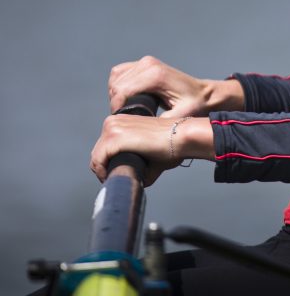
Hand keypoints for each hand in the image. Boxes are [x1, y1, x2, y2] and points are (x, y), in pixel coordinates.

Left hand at [90, 113, 213, 185]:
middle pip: (98, 150)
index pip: (104, 144)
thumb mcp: (149, 150)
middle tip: (115, 178)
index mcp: (122, 120)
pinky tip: (110, 177)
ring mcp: (113, 128)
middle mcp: (114, 121)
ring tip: (114, 179)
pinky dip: (101, 171)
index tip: (115, 172)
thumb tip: (135, 180)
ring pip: (97, 155)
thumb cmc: (172, 144)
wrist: (182, 137)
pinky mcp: (114, 139)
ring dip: (103, 170)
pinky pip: (98, 159)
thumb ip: (137, 160)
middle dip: (104, 166)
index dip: (107, 161)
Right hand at [108, 55, 242, 118]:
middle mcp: (149, 64)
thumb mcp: (179, 117)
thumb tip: (139, 129)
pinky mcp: (144, 62)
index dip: (117, 107)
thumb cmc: (194, 106)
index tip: (122, 120)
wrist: (204, 93)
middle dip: (116, 102)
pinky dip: (119, 85)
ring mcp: (146, 61)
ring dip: (116, 94)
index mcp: (156, 76)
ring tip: (128, 108)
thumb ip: (159, 122)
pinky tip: (128, 98)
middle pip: (117, 85)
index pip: (122, 91)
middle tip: (126, 117)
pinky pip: (120, 73)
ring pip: (116, 78)